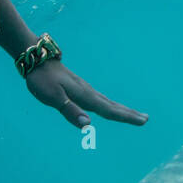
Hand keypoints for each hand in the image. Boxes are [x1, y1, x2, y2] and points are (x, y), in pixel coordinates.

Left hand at [24, 59, 147, 127]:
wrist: (37, 59)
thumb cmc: (42, 79)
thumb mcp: (53, 97)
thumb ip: (69, 110)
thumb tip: (87, 124)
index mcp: (85, 97)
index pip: (109, 111)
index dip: (126, 117)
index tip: (143, 121)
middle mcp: (89, 93)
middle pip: (113, 106)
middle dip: (129, 114)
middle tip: (146, 119)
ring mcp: (85, 90)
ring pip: (108, 102)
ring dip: (122, 110)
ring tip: (134, 115)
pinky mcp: (79, 88)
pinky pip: (100, 100)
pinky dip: (110, 105)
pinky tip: (109, 107)